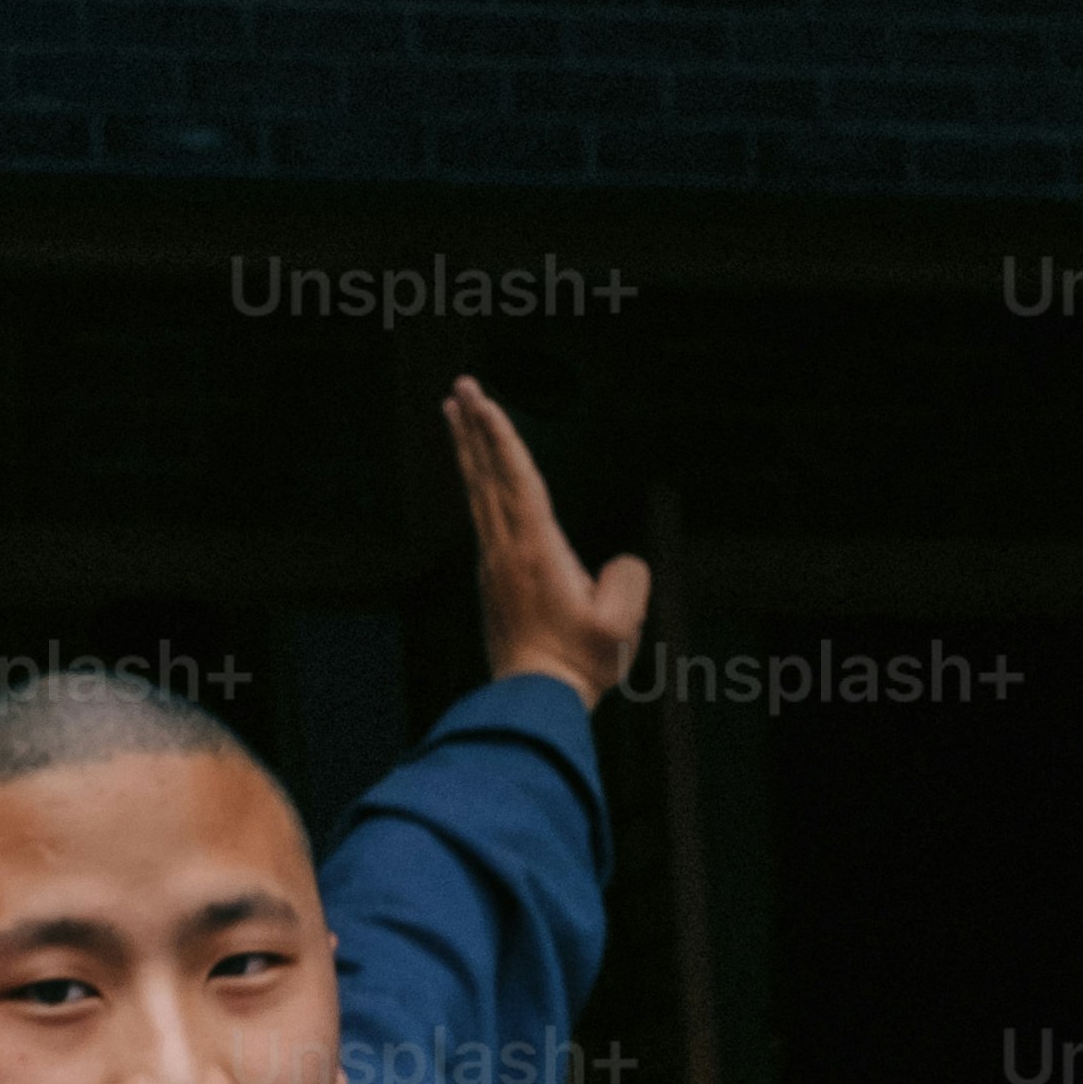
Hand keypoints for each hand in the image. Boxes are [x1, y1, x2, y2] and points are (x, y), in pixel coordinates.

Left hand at [441, 376, 649, 702]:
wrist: (533, 698)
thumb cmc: (578, 664)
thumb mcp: (619, 626)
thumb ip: (625, 581)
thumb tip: (615, 564)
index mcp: (535, 552)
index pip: (517, 481)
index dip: (503, 438)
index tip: (485, 403)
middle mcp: (506, 549)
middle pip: (487, 474)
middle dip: (474, 426)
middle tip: (460, 385)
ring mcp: (495, 561)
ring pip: (479, 490)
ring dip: (469, 447)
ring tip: (456, 411)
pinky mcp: (494, 574)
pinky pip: (484, 512)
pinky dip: (479, 480)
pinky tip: (478, 471)